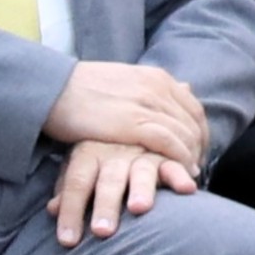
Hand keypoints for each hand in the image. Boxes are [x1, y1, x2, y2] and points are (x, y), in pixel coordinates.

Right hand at [43, 59, 207, 171]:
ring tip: (190, 177)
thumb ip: (150, 90)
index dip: (200, 133)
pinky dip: (180, 159)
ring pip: (185, 134)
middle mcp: (158, 88)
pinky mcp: (134, 123)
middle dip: (199, 148)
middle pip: (194, 122)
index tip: (198, 152)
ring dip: (192, 158)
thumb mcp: (124, 82)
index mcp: (156, 77)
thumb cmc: (82, 89)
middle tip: (196, 169)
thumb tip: (182, 90)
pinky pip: (169, 143)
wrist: (54, 88)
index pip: (193, 107)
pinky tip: (181, 173)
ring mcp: (147, 104)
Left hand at [47, 136, 183, 244]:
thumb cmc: (99, 155)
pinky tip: (187, 189)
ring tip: (139, 209)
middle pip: (108, 180)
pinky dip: (180, 175)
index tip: (68, 241)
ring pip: (141, 171)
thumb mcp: (79, 166)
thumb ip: (68, 188)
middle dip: (105, 205)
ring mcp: (141, 152)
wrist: (127, 119)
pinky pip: (174, 164)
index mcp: (87, 153)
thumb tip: (51, 210)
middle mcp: (114, 152)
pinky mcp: (165, 154)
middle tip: (102, 232)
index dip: (71, 211)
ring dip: (141, 190)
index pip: (76, 183)